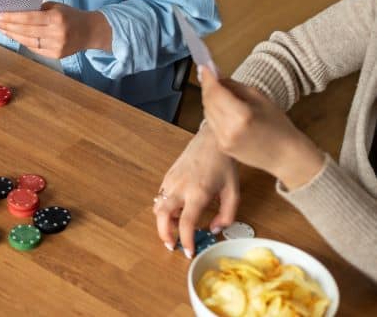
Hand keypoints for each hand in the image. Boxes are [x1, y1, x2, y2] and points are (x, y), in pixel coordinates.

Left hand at [0, 2, 110, 57]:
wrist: (91, 31)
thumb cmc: (70, 15)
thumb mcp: (56, 7)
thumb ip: (37, 10)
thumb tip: (14, 12)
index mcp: (56, 18)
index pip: (28, 18)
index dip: (11, 18)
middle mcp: (56, 33)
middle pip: (25, 31)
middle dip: (7, 26)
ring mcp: (56, 46)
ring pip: (28, 42)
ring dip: (12, 35)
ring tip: (1, 29)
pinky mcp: (56, 55)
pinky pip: (34, 49)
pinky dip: (23, 42)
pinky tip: (14, 36)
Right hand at [153, 125, 239, 258]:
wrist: (211, 140)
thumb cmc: (224, 165)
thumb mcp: (233, 192)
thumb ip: (227, 215)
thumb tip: (214, 229)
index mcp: (197, 193)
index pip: (186, 223)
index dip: (185, 240)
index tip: (188, 251)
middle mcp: (180, 188)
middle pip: (162, 216)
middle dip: (164, 234)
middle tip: (171, 244)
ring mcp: (171, 181)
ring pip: (158, 207)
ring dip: (164, 221)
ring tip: (176, 228)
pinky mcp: (168, 176)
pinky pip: (161, 197)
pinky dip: (165, 208)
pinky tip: (178, 211)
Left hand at [199, 67, 324, 190]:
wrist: (286, 156)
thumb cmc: (278, 126)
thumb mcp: (259, 98)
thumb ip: (234, 86)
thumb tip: (217, 76)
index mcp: (241, 115)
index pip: (215, 92)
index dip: (207, 78)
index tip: (204, 67)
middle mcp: (228, 129)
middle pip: (208, 101)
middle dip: (208, 87)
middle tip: (210, 76)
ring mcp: (223, 140)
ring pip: (207, 112)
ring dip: (210, 100)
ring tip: (220, 92)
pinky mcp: (222, 147)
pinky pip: (212, 124)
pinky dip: (214, 114)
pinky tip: (224, 109)